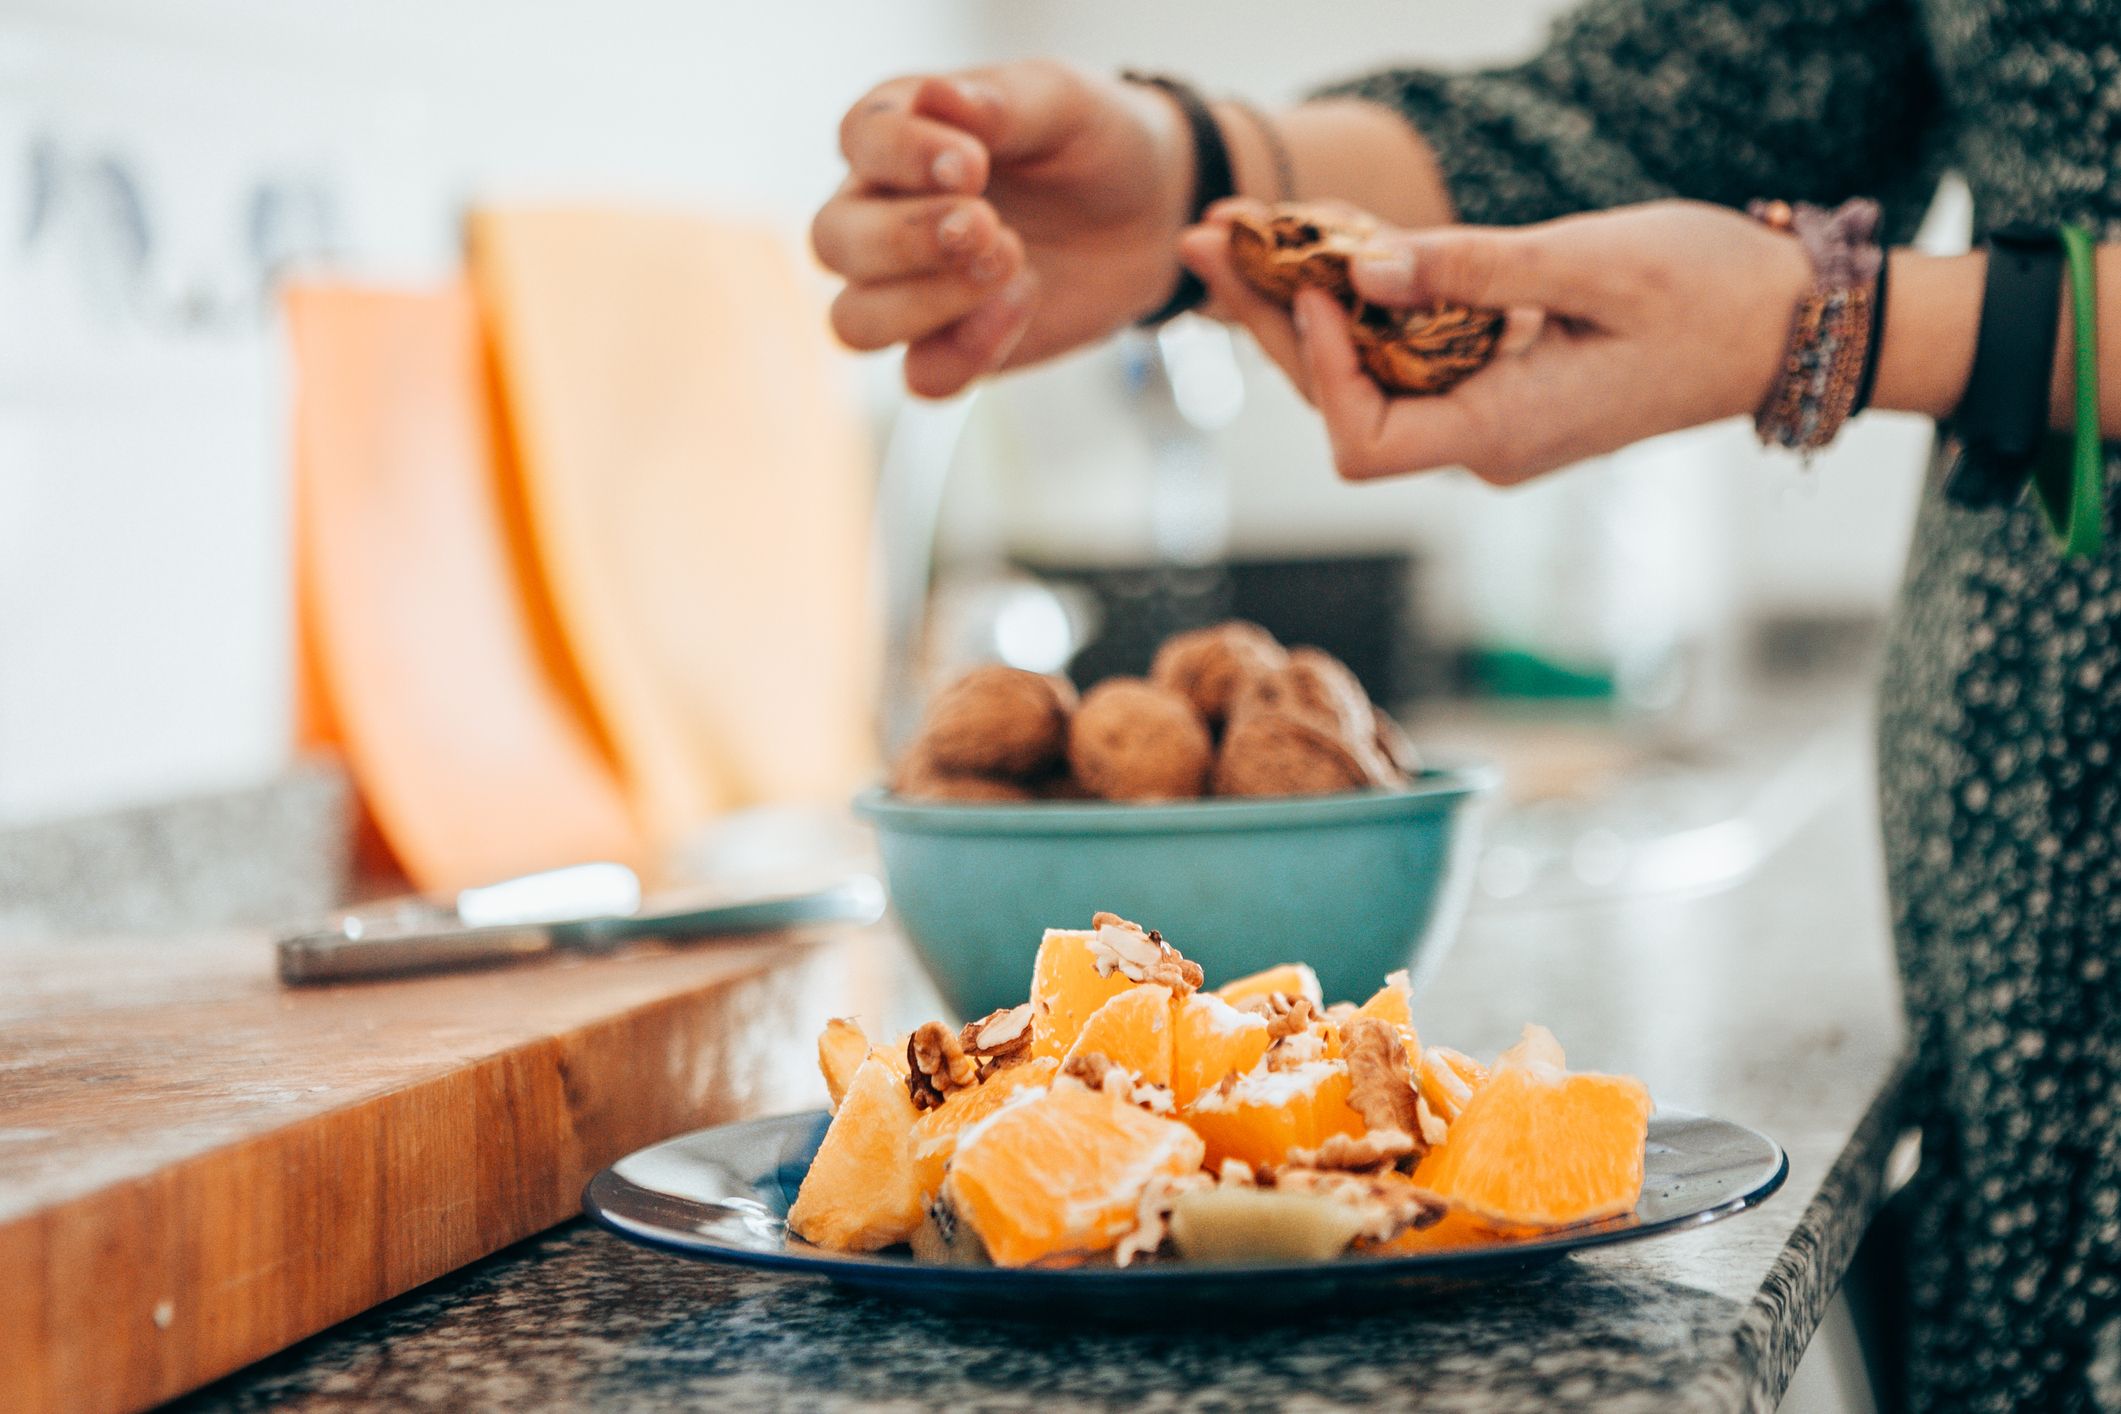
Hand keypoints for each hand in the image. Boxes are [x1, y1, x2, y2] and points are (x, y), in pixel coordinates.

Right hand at [812, 61, 1192, 397]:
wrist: (1149, 216)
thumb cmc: (1092, 142)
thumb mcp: (1064, 103)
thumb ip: (1001, 103)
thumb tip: (937, 98)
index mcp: (897, 134)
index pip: (859, 141)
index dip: (902, 157)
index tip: (973, 165)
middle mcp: (880, 213)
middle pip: (834, 241)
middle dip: (906, 241)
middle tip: (990, 226)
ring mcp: (907, 289)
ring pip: (855, 322)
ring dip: (923, 305)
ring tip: (1010, 265)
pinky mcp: (947, 347)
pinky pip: (921, 378)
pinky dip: (967, 355)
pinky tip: (1024, 304)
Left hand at [1178, 200, 1812, 482]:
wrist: (1793, 326)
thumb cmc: (1712, 294)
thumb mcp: (1592, 266)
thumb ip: (1473, 271)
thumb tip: (1360, 267)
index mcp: (1505, 432)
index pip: (1363, 440)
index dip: (1324, 365)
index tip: (1320, 280)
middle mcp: (1483, 442)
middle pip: (1341, 403)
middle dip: (1270, 318)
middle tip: (1205, 236)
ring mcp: (1488, 420)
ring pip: (1366, 376)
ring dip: (1302, 307)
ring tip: (1238, 234)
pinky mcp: (1497, 386)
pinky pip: (1407, 356)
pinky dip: (1363, 305)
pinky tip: (1321, 249)